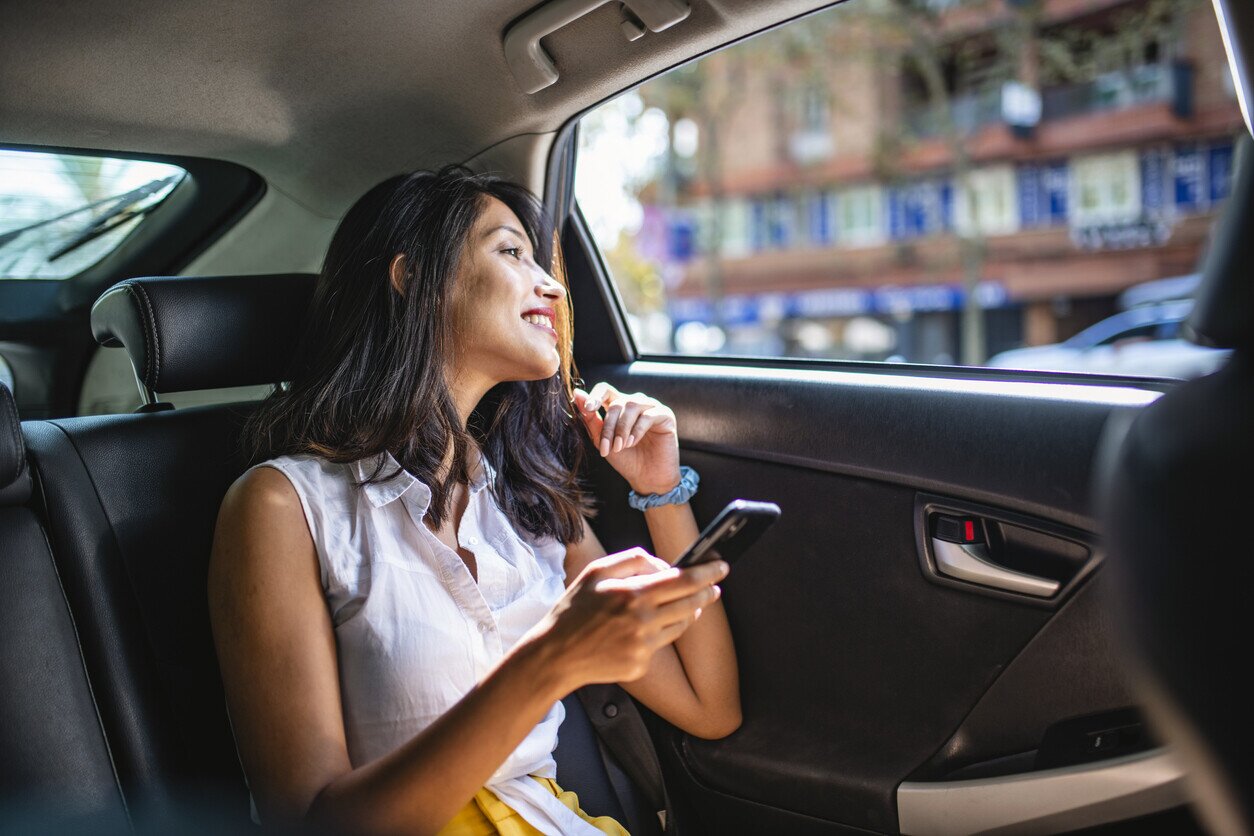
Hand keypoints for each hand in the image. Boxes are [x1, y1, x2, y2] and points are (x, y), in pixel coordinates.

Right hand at [524, 549, 728, 689]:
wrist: (555, 655)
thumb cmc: (574, 609)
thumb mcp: (597, 571)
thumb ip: (633, 560)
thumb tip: (664, 565)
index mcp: (633, 594)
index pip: (683, 580)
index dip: (707, 572)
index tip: (722, 566)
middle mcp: (642, 621)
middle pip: (691, 603)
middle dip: (707, 592)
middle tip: (714, 586)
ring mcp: (643, 646)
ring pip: (680, 625)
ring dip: (688, 612)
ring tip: (688, 603)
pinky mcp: (641, 665)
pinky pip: (661, 644)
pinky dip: (660, 632)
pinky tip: (646, 628)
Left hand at [573, 383, 680, 494]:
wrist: (647, 478)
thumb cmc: (626, 459)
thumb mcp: (602, 440)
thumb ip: (591, 418)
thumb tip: (577, 394)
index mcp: (619, 406)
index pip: (606, 390)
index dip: (596, 395)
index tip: (588, 408)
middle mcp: (635, 403)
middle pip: (617, 402)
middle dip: (609, 426)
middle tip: (606, 447)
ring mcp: (651, 407)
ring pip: (632, 405)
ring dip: (622, 428)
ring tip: (620, 447)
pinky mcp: (665, 415)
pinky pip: (648, 415)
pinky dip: (637, 430)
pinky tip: (632, 443)